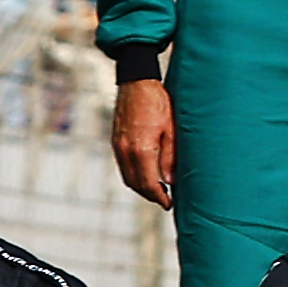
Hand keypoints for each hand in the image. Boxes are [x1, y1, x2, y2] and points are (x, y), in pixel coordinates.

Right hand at [112, 78, 176, 207]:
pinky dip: (133, 175)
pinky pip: (123, 165)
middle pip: (135, 183)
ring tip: (157, 191)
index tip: (169, 204)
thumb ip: (170, 156)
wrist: (136, 82)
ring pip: (127, 176)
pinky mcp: (115, 140)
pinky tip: (145, 174)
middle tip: (165, 201)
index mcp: (141, 149)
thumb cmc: (159, 102)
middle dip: (150, 195)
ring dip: (141, 187)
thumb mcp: (172, 129)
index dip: (159, 197)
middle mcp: (125, 150)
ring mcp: (118, 145)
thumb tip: (169, 180)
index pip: (148, 183)